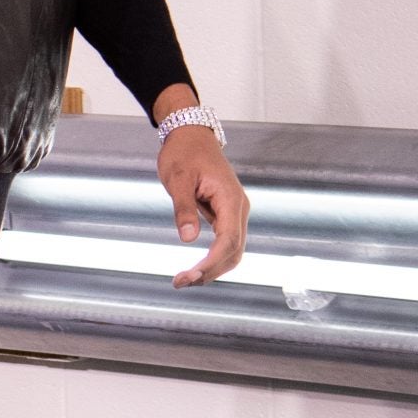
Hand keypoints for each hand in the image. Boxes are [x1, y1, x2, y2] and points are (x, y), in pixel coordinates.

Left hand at [158, 126, 249, 288]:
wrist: (191, 135)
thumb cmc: (184, 152)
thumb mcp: (178, 178)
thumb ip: (184, 208)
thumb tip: (188, 238)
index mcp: (230, 199)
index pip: (228, 241)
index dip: (211, 263)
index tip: (190, 276)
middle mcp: (238, 208)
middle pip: (233, 251)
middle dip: (210, 272)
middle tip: (181, 283)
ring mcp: (235, 212)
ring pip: (232, 250)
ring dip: (212, 269)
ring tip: (185, 279)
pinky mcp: (227, 214)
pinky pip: (226, 243)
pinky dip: (213, 259)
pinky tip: (195, 269)